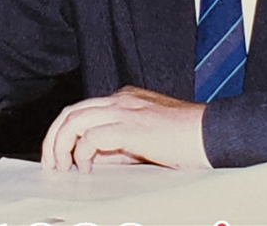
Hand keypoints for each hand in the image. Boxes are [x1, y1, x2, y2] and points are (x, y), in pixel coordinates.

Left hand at [41, 85, 209, 173]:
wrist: (214, 134)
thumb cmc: (188, 139)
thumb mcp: (146, 138)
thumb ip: (120, 144)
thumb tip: (94, 159)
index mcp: (125, 99)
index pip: (82, 109)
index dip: (64, 132)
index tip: (60, 155)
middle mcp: (122, 100)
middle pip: (71, 112)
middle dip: (54, 138)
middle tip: (52, 162)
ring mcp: (126, 111)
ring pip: (75, 120)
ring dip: (61, 145)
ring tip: (62, 166)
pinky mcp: (132, 127)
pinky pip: (92, 137)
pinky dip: (83, 153)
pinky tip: (87, 167)